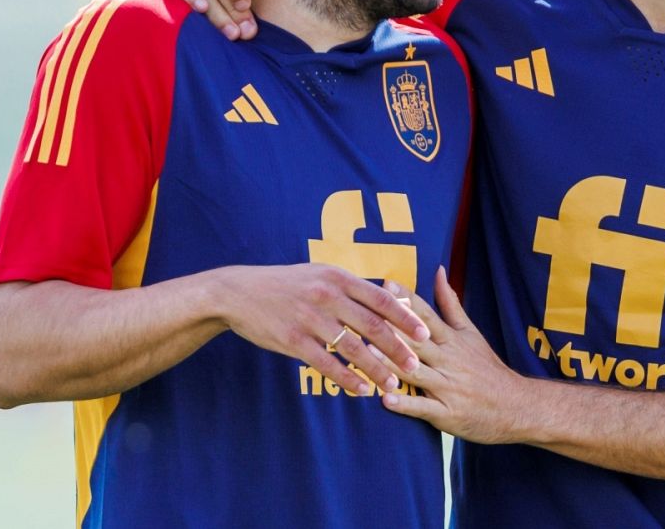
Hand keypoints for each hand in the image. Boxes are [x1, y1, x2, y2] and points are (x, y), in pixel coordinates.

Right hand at [212, 263, 428, 395]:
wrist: (239, 293)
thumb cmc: (286, 285)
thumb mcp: (319, 274)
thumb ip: (350, 287)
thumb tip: (387, 300)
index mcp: (337, 277)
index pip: (381, 299)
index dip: (406, 318)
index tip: (425, 334)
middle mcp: (327, 295)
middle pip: (373, 325)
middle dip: (398, 348)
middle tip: (416, 366)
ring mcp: (310, 318)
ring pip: (352, 348)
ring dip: (376, 369)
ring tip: (392, 384)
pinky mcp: (293, 340)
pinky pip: (326, 364)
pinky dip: (346, 379)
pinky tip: (360, 390)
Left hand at [380, 267, 532, 443]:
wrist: (515, 406)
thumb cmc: (487, 368)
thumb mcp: (471, 332)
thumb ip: (451, 303)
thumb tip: (438, 271)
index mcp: (453, 341)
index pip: (427, 317)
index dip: (407, 301)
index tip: (386, 286)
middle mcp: (449, 361)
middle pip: (418, 342)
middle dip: (392, 329)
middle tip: (365, 316)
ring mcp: (448, 388)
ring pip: (417, 372)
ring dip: (392, 363)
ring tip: (368, 353)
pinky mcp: (448, 413)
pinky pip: (424, 408)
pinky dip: (406, 404)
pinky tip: (386, 399)